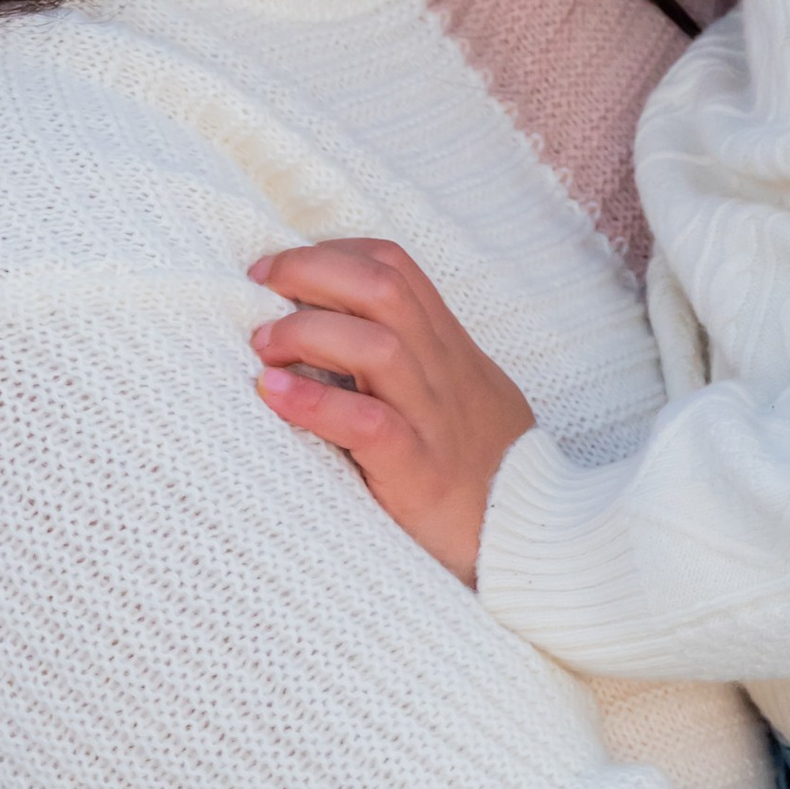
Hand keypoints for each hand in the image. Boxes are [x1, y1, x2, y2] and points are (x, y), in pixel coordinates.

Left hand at [250, 239, 536, 584]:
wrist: (531, 536)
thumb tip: (339, 333)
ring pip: (377, 344)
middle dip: (311, 270)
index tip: (283, 267)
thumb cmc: (482, 469)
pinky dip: (313, 403)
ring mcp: (433, 419)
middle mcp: (442, 372)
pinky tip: (272, 393)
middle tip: (259, 283)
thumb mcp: (458, 396)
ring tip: (263, 345)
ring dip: (307, 332)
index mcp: (448, 348)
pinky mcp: (419, 471)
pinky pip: (367, 424)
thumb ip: (413, 361)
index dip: (335, 252)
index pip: (396, 268)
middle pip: (382, 287)